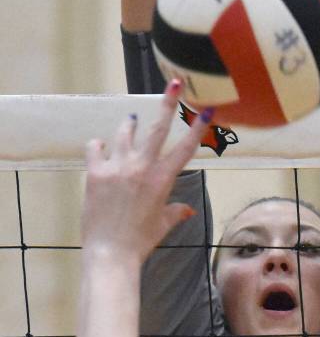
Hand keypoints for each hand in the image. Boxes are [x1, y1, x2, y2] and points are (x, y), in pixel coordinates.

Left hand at [81, 83, 211, 262]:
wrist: (110, 252)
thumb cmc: (141, 240)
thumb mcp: (163, 224)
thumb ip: (176, 211)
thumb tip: (187, 210)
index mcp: (163, 180)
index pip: (185, 148)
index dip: (198, 127)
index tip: (206, 110)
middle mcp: (141, 168)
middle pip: (158, 129)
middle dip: (168, 104)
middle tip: (174, 83)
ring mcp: (117, 168)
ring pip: (125, 134)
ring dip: (129, 126)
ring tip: (131, 121)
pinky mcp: (95, 173)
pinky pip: (96, 147)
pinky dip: (100, 145)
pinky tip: (102, 147)